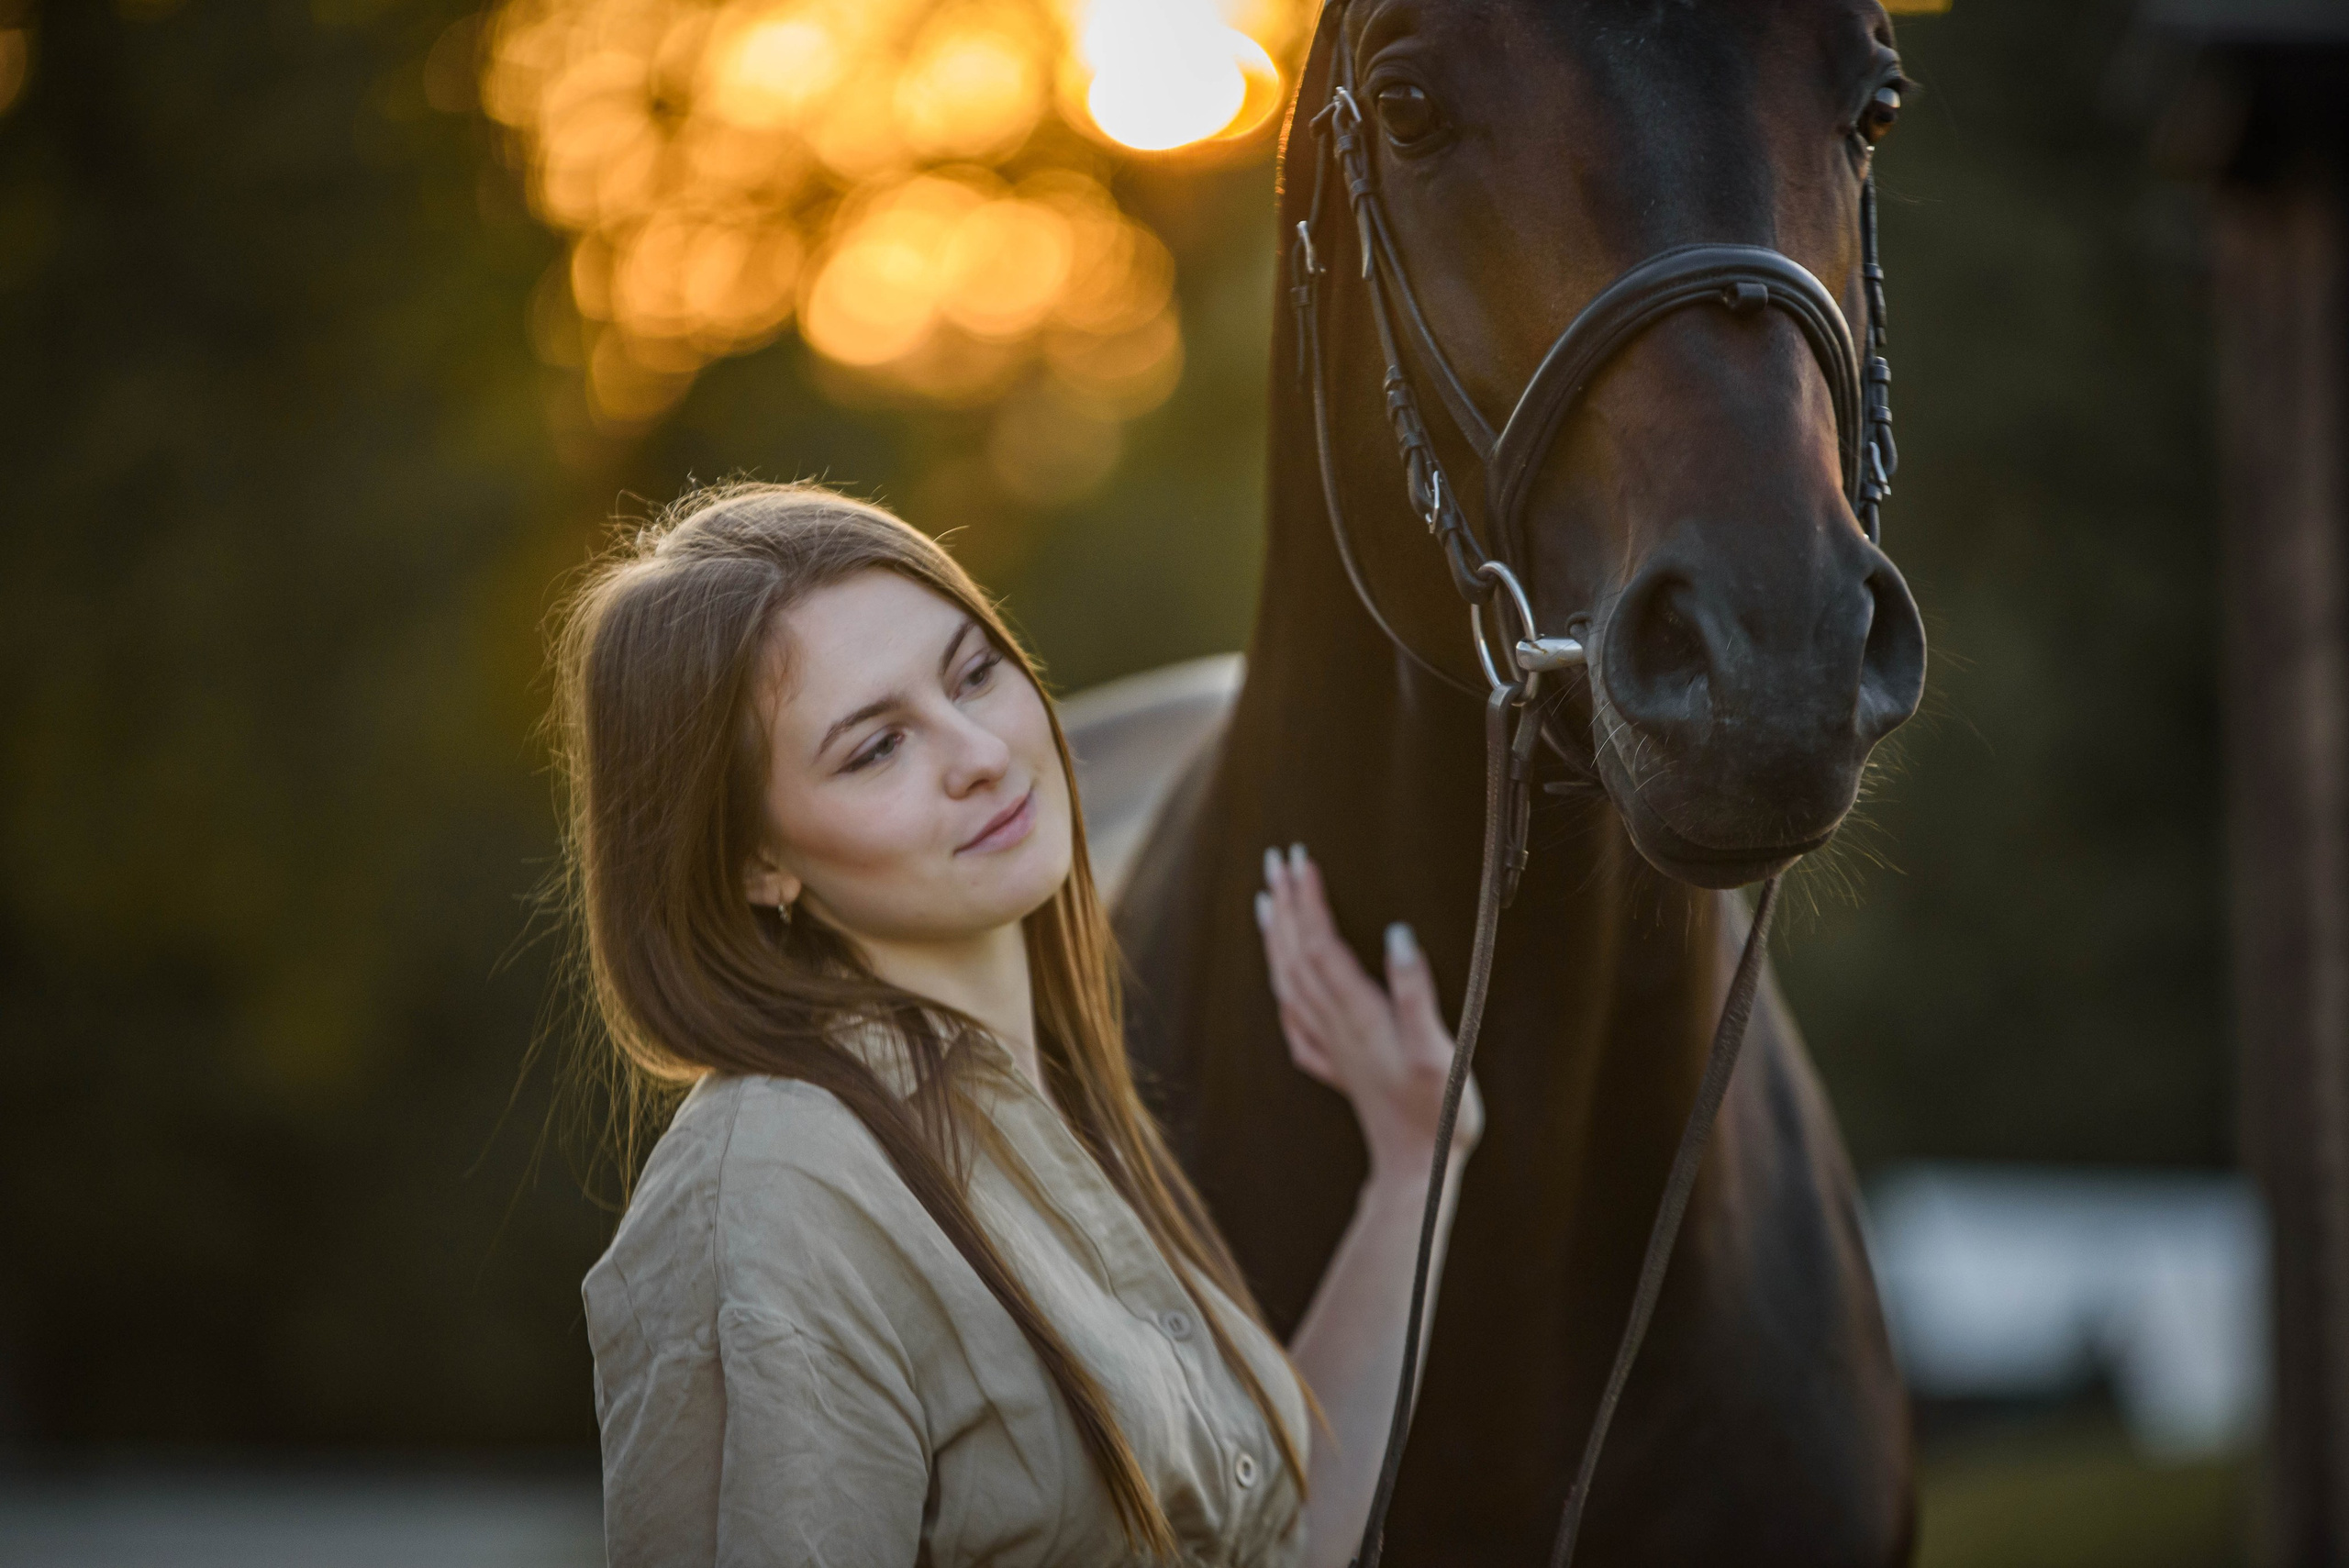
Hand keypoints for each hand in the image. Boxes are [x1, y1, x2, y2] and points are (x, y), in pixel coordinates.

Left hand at [1255, 843, 1482, 1182]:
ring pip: (1289, 982)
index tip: (1299, 859)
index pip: (1321, 945)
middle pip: (1297, 955)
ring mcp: (1330, 1047)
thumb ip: (1414, 993)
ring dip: (1276, 938)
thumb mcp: (1437, 1051)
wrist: (1416, 1171)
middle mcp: (1335, 1027)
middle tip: (1275, 860)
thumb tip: (1397, 934)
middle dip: (1286, 905)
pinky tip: (1281, 979)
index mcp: (1358, 1016)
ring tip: (1266, 900)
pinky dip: (1282, 986)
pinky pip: (1294, 1017)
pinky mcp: (1335, 1066)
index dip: (1309, 900)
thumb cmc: (1437, 1113)